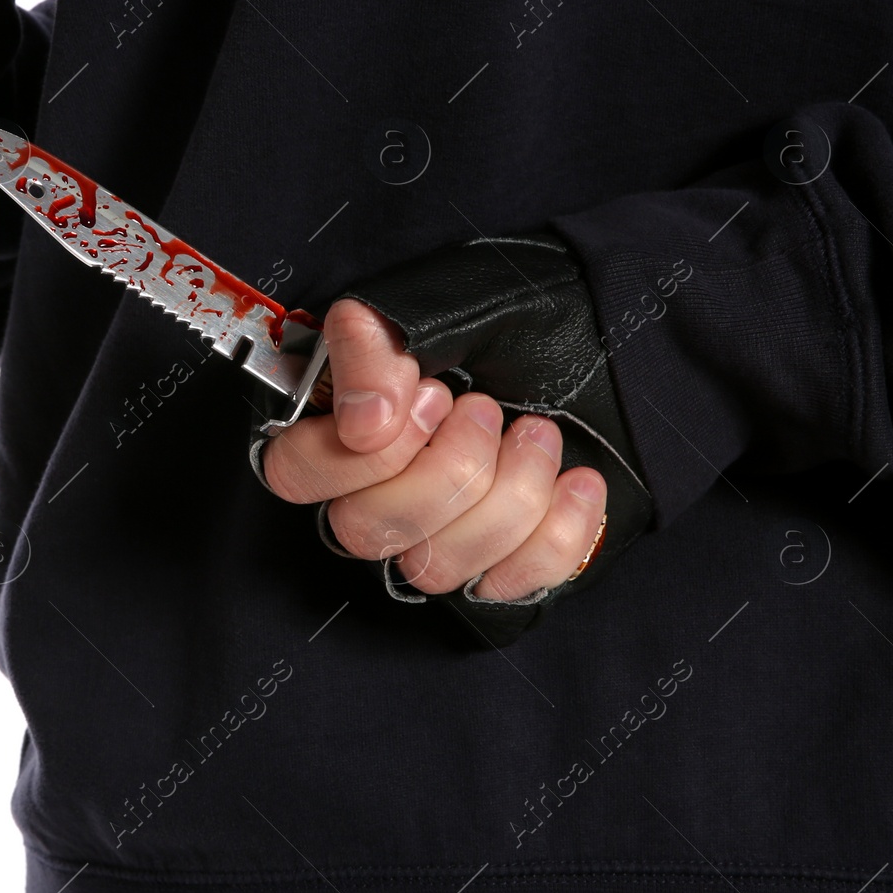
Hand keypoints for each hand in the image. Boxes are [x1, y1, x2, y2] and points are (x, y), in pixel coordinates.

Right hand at [259, 298, 608, 599]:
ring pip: (436, 568)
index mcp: (338, 425)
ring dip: (507, 494)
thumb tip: (363, 421)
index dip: (362, 455)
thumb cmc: (508, 314)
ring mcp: (436, 537)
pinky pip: (510, 586)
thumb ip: (373, 344)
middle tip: (486, 411)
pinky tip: (576, 480)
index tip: (431, 399)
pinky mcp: (498, 566)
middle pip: (365, 533)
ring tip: (537, 433)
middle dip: (446, 472)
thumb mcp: (434, 306)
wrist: (596, 332)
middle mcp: (376, 492)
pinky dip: (556, 533)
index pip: (295, 474)